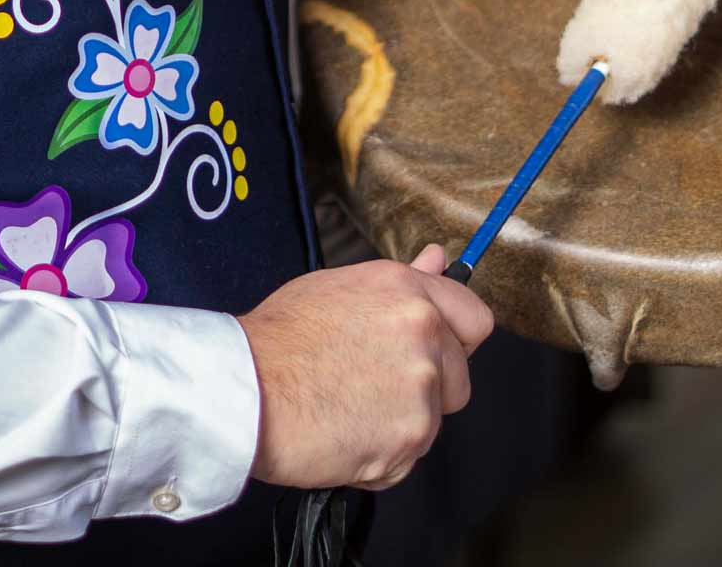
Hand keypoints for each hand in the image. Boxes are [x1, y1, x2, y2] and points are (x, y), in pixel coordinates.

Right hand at [235, 243, 493, 491]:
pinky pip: (407, 459)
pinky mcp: (408, 440)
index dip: (456, 340)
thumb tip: (437, 261)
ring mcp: (420, 389)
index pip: (474, 318)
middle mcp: (423, 334)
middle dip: (427, 391)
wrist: (247, 389)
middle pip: (459, 379)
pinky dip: (381, 458)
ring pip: (431, 423)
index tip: (437, 352)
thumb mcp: (338, 288)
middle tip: (371, 387)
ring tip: (345, 408)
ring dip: (399, 426)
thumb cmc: (279, 339)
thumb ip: (401, 282)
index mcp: (407, 291)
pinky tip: (341, 433)